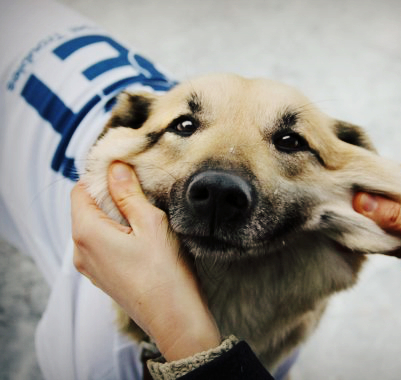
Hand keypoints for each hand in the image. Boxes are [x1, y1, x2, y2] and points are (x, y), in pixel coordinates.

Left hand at [71, 162, 220, 360]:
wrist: (175, 319)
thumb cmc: (165, 273)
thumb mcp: (150, 223)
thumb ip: (128, 192)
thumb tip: (115, 167)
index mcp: (86, 233)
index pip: (79, 190)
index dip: (100, 176)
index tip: (125, 171)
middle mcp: (80, 251)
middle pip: (86, 208)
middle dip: (110, 194)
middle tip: (141, 190)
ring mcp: (91, 267)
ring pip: (96, 226)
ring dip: (116, 214)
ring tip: (145, 214)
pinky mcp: (104, 276)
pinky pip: (103, 244)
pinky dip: (118, 233)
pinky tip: (143, 236)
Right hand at [353, 165, 400, 364]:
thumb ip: (399, 219)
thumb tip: (363, 201)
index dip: (382, 176)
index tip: (355, 178)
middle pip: (393, 195)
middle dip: (370, 198)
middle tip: (343, 196)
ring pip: (385, 216)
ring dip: (367, 218)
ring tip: (343, 213)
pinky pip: (383, 236)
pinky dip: (369, 236)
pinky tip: (353, 234)